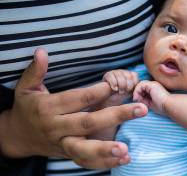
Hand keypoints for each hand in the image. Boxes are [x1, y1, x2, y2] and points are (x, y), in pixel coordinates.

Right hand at [0, 48, 147, 168]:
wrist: (19, 137)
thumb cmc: (28, 108)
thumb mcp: (26, 88)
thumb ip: (36, 71)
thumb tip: (41, 52)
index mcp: (48, 108)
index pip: (76, 99)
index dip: (96, 92)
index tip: (114, 85)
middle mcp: (57, 127)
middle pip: (88, 122)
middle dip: (116, 116)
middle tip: (140, 109)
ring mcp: (63, 144)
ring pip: (85, 149)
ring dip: (106, 150)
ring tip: (126, 149)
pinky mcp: (69, 154)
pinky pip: (86, 162)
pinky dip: (105, 163)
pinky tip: (124, 159)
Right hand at [103, 69, 138, 93]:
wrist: (107, 99)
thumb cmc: (119, 96)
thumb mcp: (129, 93)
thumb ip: (134, 90)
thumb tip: (140, 90)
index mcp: (130, 76)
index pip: (134, 75)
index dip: (133, 83)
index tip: (130, 90)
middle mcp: (123, 72)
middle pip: (128, 75)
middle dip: (127, 85)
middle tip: (124, 92)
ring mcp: (116, 72)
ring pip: (120, 76)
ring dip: (121, 85)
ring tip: (119, 91)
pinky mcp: (108, 75)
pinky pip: (112, 76)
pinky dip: (114, 83)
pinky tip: (114, 88)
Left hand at [133, 80, 169, 114]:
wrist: (169, 105)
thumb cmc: (163, 107)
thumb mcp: (151, 104)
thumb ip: (144, 101)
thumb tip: (137, 100)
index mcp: (155, 89)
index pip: (143, 89)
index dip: (139, 95)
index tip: (137, 102)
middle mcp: (154, 85)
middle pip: (141, 86)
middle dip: (137, 93)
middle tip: (135, 100)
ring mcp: (153, 84)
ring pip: (140, 85)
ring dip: (136, 92)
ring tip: (136, 99)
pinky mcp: (151, 84)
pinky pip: (140, 84)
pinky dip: (137, 91)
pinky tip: (137, 98)